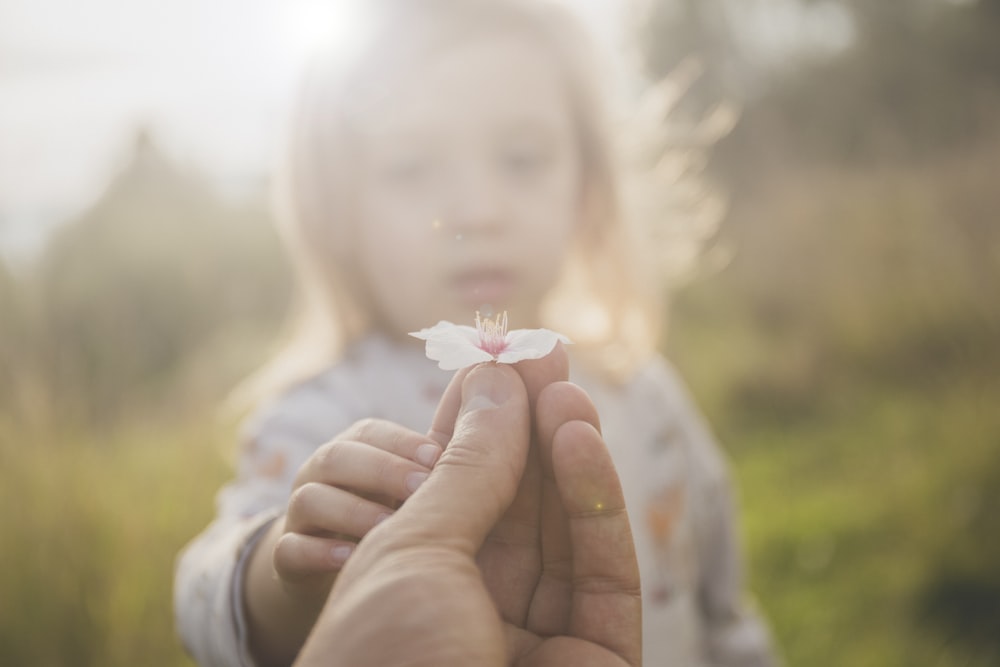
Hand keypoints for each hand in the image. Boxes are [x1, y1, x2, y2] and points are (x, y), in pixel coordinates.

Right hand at [244, 420, 441, 665]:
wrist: (328, 574)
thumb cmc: (388, 518)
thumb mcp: (413, 490)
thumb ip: (442, 460)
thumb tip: (493, 409)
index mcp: (355, 451)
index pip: (370, 432)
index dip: (403, 442)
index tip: (440, 458)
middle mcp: (321, 477)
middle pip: (336, 456)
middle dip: (382, 469)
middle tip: (424, 490)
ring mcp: (300, 518)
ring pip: (309, 499)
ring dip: (353, 510)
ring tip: (392, 528)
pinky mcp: (286, 562)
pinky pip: (290, 550)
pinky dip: (320, 552)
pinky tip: (353, 559)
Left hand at [295, 347, 641, 665]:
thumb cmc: (383, 662)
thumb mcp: (414, 549)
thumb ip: (468, 469)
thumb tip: (494, 382)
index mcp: (419, 593)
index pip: (460, 493)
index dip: (481, 425)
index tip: (501, 359)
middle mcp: (478, 617)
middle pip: (517, 507)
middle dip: (529, 428)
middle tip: (545, 353)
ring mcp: (539, 644)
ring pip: (565, 534)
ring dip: (564, 454)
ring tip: (562, 385)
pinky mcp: (597, 663)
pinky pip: (602, 573)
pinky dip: (595, 504)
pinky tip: (574, 438)